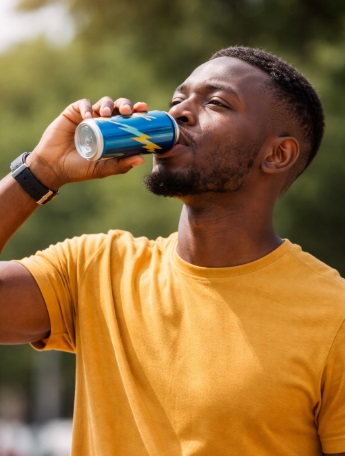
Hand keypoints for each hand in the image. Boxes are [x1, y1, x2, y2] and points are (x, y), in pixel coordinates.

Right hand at [26, 97, 147, 189]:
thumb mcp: (103, 169)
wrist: (54, 167)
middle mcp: (104, 122)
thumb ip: (120, 165)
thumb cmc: (80, 169)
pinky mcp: (73, 113)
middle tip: (127, 111)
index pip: (129, 119)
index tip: (144, 109)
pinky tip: (88, 116)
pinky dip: (87, 108)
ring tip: (106, 113)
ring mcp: (89, 116)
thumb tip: (141, 159)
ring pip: (103, 103)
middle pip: (118, 107)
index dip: (137, 112)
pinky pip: (83, 105)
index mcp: (114, 133)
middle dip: (125, 105)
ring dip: (107, 105)